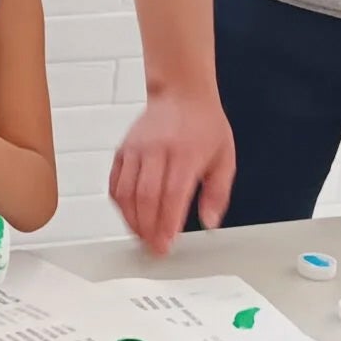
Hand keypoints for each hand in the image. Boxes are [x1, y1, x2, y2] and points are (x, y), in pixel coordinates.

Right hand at [108, 91, 233, 254]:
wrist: (180, 93)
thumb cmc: (204, 125)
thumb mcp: (224, 157)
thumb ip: (217, 193)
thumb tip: (209, 222)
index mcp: (186, 153)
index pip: (172, 194)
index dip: (167, 223)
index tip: (167, 243)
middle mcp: (157, 150)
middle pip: (145, 197)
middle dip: (148, 228)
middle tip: (154, 247)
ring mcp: (136, 149)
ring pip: (126, 192)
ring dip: (132, 220)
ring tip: (142, 236)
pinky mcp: (123, 150)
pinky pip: (115, 182)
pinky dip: (120, 204)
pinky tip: (130, 215)